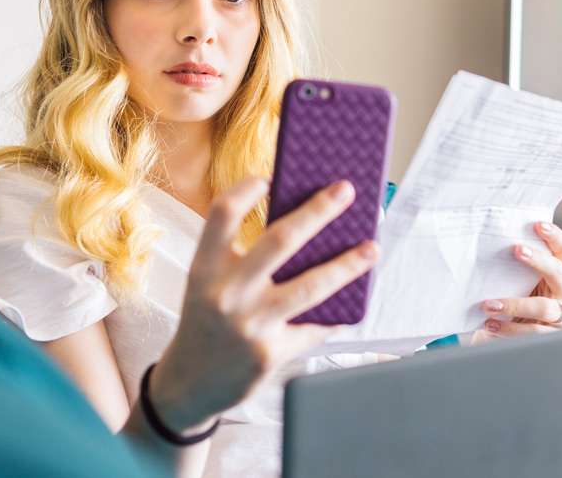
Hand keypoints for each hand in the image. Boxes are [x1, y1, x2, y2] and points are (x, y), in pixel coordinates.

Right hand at [148, 177, 378, 434]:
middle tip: (346, 191)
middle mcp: (226, 293)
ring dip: (348, 265)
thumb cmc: (206, 322)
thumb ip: (240, 257)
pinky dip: (335, 314)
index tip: (271, 177)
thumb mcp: (207, 284)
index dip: (246, 189)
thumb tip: (304, 225)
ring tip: (372, 249)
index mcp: (204, 268)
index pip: (223, 213)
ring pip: (312, 286)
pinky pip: (315, 327)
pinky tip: (351, 301)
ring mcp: (250, 324)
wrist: (189, 384)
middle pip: (281, 240)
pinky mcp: (271, 353)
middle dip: (320, 211)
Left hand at [475, 221, 561, 340]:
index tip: (538, 225)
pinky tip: (490, 324)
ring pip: (545, 307)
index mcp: (559, 272)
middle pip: (557, 272)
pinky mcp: (553, 336)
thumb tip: (490, 245)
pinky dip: (509, 328)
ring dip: (515, 304)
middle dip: (538, 260)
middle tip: (516, 249)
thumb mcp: (517, 281)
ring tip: (489, 305)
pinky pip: (532, 331)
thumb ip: (514, 268)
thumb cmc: (514, 299)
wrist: (509, 334)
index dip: (554, 236)